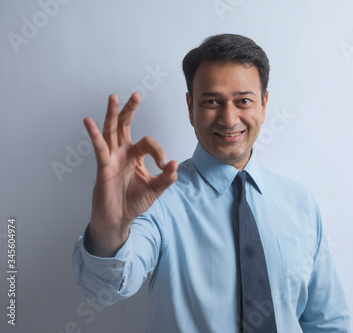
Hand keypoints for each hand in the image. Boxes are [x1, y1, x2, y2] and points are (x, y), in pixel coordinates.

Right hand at [84, 92, 177, 256]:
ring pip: (111, 131)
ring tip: (113, 97)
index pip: (148, 143)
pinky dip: (94, 134)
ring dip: (112, 114)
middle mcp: (123, 152)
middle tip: (136, 95)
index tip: (165, 166)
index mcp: (136, 156)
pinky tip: (89, 121)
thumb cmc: (134, 202)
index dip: (159, 152)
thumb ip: (166, 177)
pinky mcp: (103, 166)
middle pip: (125, 125)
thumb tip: (175, 163)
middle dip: (130, 110)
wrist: (119, 218)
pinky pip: (99, 148)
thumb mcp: (156, 189)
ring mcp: (112, 157)